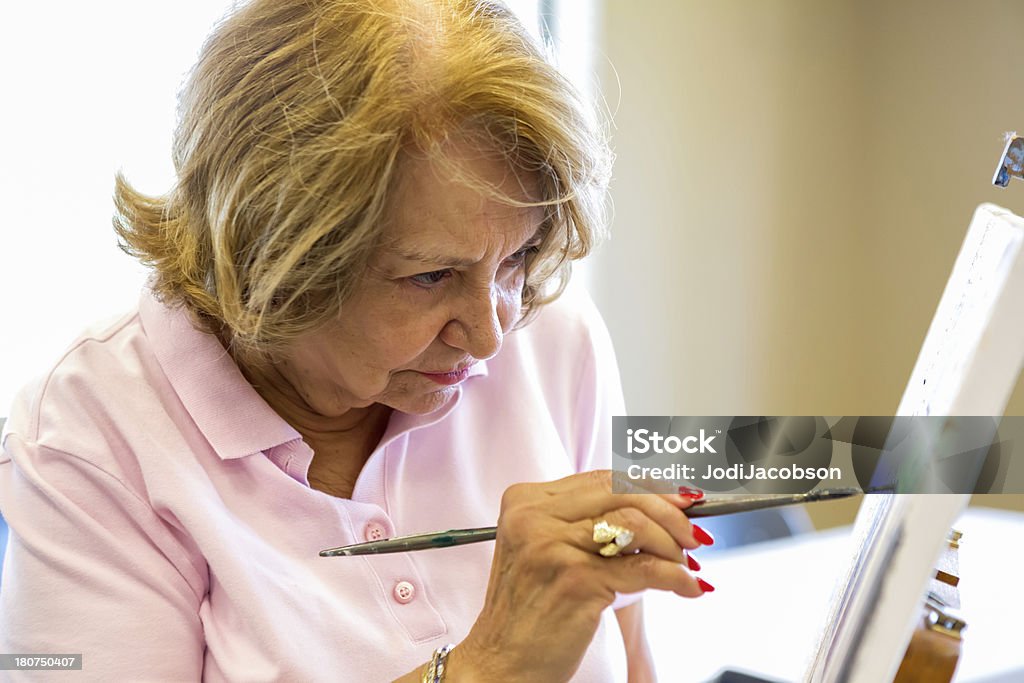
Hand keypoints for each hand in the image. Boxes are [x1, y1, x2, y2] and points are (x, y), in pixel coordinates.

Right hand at [450, 470, 710, 681]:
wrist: (502, 661)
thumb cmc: (530, 611)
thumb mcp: (547, 551)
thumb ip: (587, 523)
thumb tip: (658, 509)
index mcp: (526, 501)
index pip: (600, 478)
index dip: (648, 486)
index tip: (681, 500)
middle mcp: (534, 516)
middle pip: (620, 491)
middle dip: (669, 511)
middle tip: (693, 532)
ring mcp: (553, 545)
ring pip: (634, 523)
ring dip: (672, 545)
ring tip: (684, 565)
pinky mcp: (576, 579)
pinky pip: (643, 568)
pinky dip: (675, 577)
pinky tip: (688, 587)